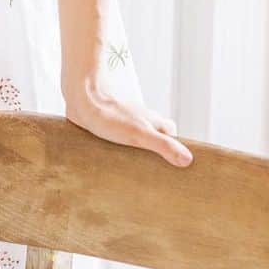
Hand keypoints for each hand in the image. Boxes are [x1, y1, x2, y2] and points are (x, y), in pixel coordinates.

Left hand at [63, 78, 193, 167]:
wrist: (81, 99)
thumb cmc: (110, 117)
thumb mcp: (140, 134)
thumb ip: (163, 146)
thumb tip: (188, 160)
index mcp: (151, 120)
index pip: (171, 132)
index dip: (175, 145)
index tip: (177, 163)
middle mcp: (139, 118)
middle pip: (155, 132)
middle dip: (156, 148)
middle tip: (155, 168)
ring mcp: (122, 119)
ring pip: (136, 132)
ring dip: (137, 147)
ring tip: (134, 166)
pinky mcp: (105, 123)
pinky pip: (117, 135)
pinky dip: (119, 145)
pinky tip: (114, 156)